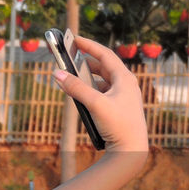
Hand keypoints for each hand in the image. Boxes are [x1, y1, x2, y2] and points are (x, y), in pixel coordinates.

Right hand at [52, 35, 149, 155]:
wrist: (131, 150)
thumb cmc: (118, 125)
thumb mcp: (94, 104)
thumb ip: (75, 88)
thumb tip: (57, 74)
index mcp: (124, 78)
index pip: (105, 54)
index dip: (88, 45)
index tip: (74, 39)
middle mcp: (126, 84)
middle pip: (103, 66)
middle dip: (85, 60)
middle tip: (70, 56)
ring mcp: (124, 96)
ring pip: (103, 79)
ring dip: (87, 76)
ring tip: (73, 74)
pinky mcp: (119, 107)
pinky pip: (103, 91)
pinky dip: (91, 89)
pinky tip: (82, 94)